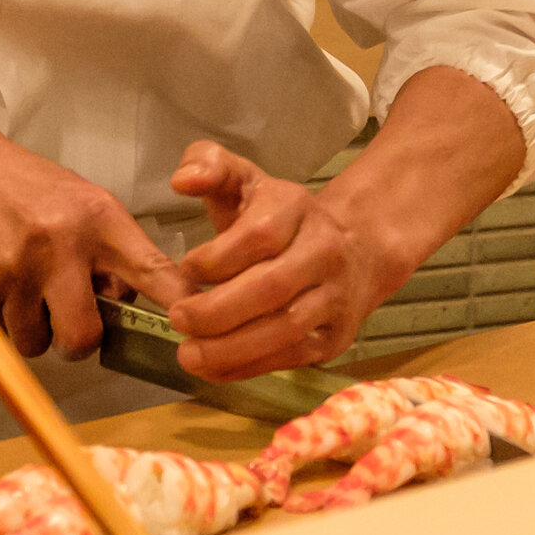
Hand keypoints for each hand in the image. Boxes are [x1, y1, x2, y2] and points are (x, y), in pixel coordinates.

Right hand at [0, 128, 185, 360]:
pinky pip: (0, 334)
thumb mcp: (85, 204)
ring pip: (37, 343)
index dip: (178, 306)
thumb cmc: (29, 189)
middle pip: (84, 337)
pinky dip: (2, 321)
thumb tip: (130, 305)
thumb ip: (113, 253)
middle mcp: (61, 245)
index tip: (193, 330)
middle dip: (78, 339)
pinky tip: (0, 283)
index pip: (153, 271)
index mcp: (100, 220)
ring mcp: (16, 269)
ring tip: (25, 289)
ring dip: (35, 330)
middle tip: (66, 316)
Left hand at [161, 142, 411, 379]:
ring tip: (189, 354)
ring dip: (232, 348)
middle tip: (178, 319)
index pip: (261, 235)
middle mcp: (323, 251)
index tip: (185, 269)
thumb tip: (182, 180)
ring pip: (285, 329)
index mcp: (297, 208)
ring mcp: (334, 297)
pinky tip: (214, 369)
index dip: (219, 257)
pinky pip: (292, 357)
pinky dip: (250, 367)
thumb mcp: (246, 180)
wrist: (357, 249)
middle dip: (219, 310)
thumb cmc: (281, 218)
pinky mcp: (335, 337)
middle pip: (272, 287)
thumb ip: (209, 166)